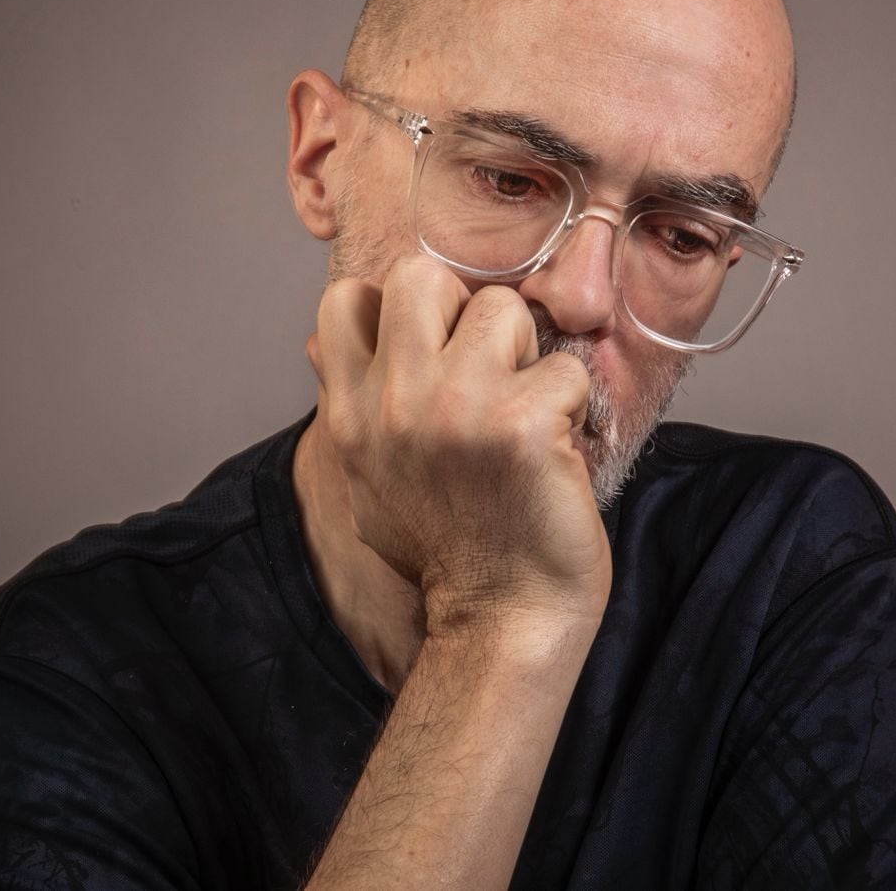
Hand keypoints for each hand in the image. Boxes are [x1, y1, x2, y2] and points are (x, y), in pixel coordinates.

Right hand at [307, 254, 611, 636]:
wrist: (499, 620)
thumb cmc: (444, 549)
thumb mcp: (367, 477)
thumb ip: (349, 405)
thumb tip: (321, 342)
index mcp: (349, 414)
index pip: (345, 299)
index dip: (394, 309)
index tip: (428, 349)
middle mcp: (393, 403)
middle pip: (420, 276)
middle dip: (462, 308)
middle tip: (487, 365)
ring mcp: (458, 409)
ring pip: (502, 308)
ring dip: (527, 353)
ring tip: (527, 407)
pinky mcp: (523, 426)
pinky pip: (565, 366)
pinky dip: (574, 403)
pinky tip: (559, 445)